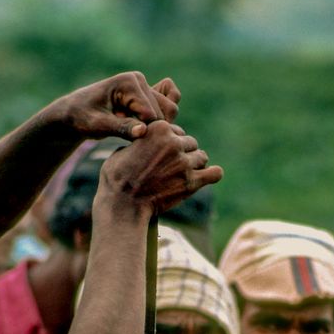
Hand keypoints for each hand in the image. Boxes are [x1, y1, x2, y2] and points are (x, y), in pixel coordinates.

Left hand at [54, 72, 180, 140]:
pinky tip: (145, 124)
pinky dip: (165, 115)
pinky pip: (171, 100)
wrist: (76, 112)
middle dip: (151, 129)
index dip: (143, 133)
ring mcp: (145, 86)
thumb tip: (143, 131)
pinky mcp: (148, 94)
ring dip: (155, 126)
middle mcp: (140, 80)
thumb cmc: (83, 118)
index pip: (152, 115)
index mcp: (129, 82)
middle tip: (126, 134)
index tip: (123, 137)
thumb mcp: (98, 126)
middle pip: (166, 112)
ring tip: (130, 129)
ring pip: (170, 111)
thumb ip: (121, 128)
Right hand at [98, 119, 222, 215]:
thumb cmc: (118, 179)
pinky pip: (215, 174)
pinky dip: (213, 175)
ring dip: (195, 165)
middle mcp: (174, 143)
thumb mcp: (124, 149)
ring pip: (202, 158)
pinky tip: (208, 177)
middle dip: (183, 154)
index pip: (176, 130)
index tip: (163, 155)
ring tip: (184, 176)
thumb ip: (141, 141)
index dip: (170, 142)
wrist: (124, 205)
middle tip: (173, 169)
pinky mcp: (192, 182)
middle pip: (190, 143)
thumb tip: (145, 139)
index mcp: (158, 129)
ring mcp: (184, 163)